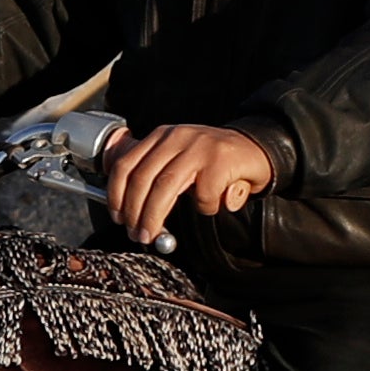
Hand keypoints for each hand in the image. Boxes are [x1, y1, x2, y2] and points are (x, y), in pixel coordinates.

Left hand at [105, 119, 278, 242]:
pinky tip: (212, 207)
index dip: (115, 194)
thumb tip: (113, 182)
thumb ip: (149, 166)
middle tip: (136, 233)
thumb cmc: (212, 160)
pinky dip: (205, 208)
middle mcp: (176, 137)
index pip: (126, 164)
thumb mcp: (176, 156)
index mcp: (161, 136)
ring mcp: (199, 147)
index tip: (117, 216)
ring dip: (154, 216)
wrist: (256, 149)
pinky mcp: (220, 161)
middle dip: (134, 212)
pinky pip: (203, 195)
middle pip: (142, 178)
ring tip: (153, 234)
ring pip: (166, 187)